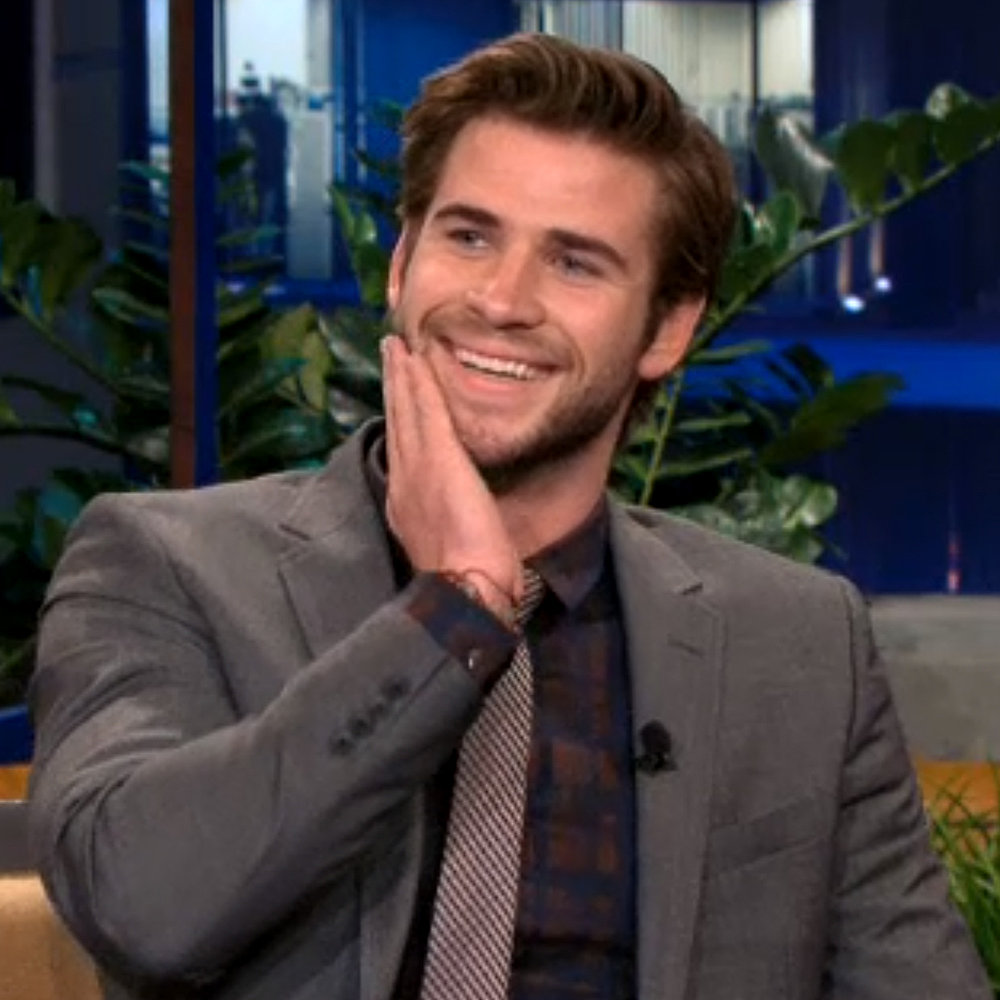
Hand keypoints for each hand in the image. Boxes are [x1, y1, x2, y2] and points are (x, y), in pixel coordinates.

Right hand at [381, 334, 523, 607]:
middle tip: (391, 352)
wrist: (465, 593)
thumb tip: (456, 524)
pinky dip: (419, 383)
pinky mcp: (440, 461)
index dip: (397, 416)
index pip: (401, 448)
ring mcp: (418, 469)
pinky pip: (427, 411)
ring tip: (398, 346)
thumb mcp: (449, 551)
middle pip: (397, 422)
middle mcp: (404, 482)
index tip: (397, 392)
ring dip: (402, 375)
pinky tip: (417, 358)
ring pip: (407, 411)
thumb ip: (448, 528)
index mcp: (406, 505)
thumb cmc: (466, 584)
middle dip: (393, 386)